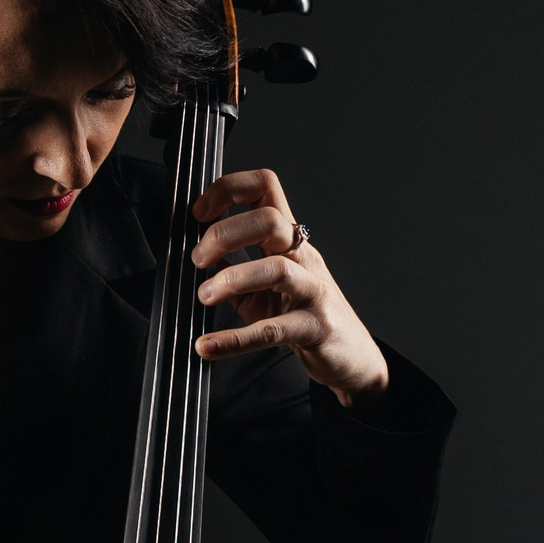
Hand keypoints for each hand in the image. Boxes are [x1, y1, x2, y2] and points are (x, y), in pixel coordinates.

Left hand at [190, 168, 388, 404]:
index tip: (198, 213)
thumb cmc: (303, 315)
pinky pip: (273, 331)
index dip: (228, 190)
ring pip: (277, 270)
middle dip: (224, 234)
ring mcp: (313, 291)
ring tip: (205, 296)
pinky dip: (235, 340)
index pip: (265, 188)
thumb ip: (234, 269)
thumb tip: (194, 255)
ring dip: (232, 279)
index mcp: (288, 240)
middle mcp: (303, 257)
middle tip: (198, 260)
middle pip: (269, 220)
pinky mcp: (315, 328)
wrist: (349, 354)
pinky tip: (207, 347)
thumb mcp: (264, 287)